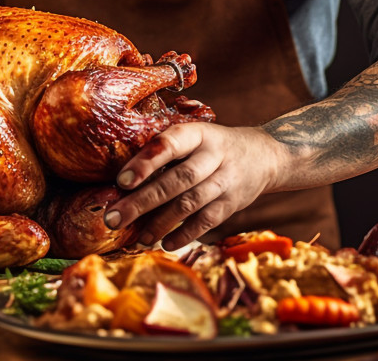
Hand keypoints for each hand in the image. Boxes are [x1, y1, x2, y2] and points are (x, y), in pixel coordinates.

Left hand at [102, 123, 287, 248]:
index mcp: (197, 134)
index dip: (145, 162)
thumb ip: (166, 149)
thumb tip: (122, 176)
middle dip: (143, 201)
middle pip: (176, 181)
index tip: (121, 181)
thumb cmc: (212, 145)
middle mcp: (213, 156)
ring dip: (160, 223)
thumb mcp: (194, 134)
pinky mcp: (232, 204)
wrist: (263, 154)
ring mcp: (225, 181)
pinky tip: (164, 243)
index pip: (170, 144)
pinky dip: (184, 234)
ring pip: (189, 204)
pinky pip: (206, 222)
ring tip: (136, 236)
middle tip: (114, 217)